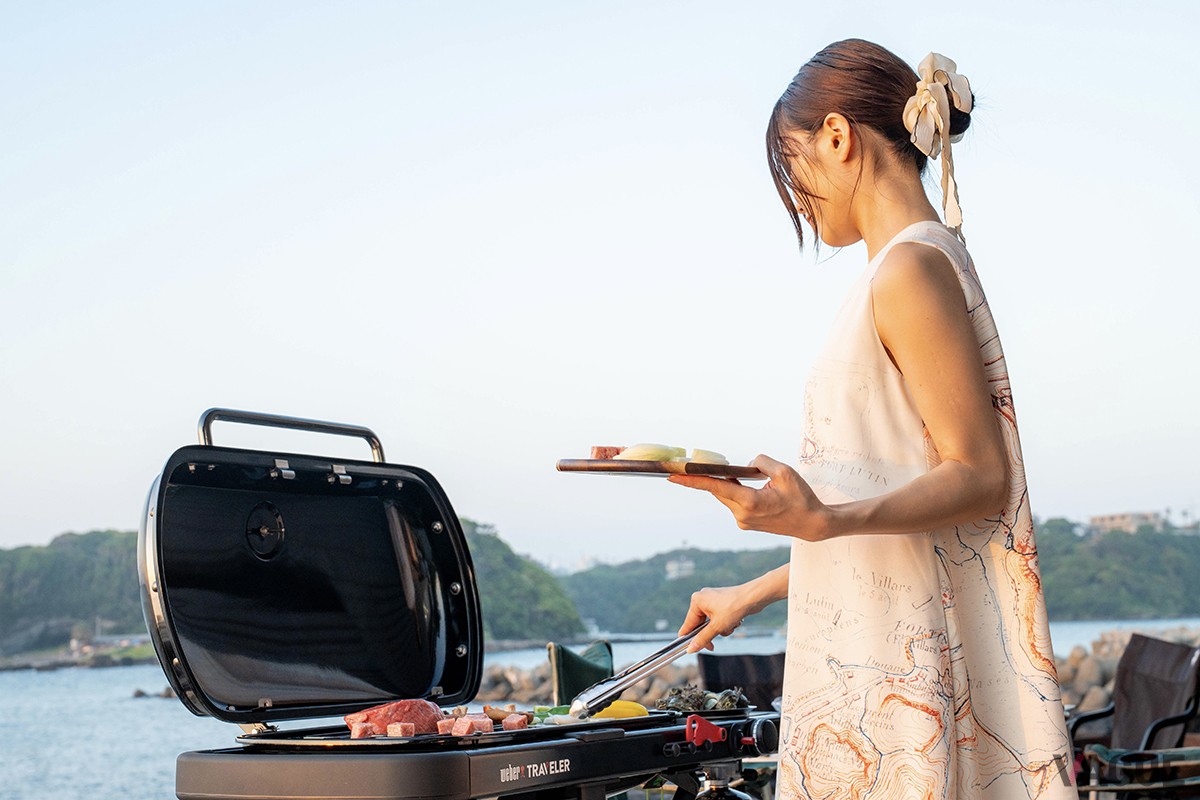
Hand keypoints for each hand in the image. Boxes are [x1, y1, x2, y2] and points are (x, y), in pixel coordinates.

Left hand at [668, 454, 833, 540]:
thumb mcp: (784, 472)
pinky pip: (735, 502)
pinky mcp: (747, 523)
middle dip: (707, 477)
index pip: (715, 487)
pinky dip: (735, 491)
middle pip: (719, 490)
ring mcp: (743, 522)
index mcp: (750, 503)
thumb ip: (761, 462)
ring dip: (726, 483)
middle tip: (688, 464)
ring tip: (727, 470)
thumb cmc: (801, 497)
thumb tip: (745, 465)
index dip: (692, 480)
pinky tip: (741, 483)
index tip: (673, 475)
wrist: (812, 524)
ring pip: (727, 496)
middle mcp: (742, 515)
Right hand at [677, 584, 758, 652]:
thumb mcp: (716, 627)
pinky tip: (736, 621)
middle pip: (701, 625)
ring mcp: (713, 600)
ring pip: (712, 624)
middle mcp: (703, 599)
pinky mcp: (723, 603)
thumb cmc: (734, 608)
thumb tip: (691, 649)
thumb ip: (702, 639)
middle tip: (713, 646)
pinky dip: (726, 624)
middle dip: (712, 633)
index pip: (688, 624)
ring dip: (721, 629)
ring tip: (731, 626)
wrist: (754, 597)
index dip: (689, 638)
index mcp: (697, 601)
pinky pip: (720, 619)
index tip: (688, 649)